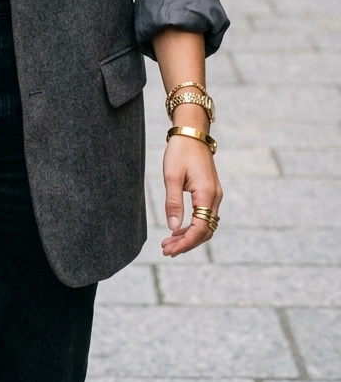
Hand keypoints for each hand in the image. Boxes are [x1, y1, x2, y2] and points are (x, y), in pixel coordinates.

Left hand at [161, 136, 222, 255]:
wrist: (192, 132)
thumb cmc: (180, 151)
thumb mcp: (171, 176)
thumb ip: (173, 202)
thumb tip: (173, 227)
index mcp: (206, 194)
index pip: (200, 229)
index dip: (185, 243)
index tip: (169, 249)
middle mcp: (215, 197)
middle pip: (205, 231)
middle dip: (186, 243)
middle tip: (166, 250)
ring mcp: (214, 195)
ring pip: (206, 225)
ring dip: (189, 236)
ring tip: (168, 242)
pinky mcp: (210, 192)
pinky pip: (205, 216)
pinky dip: (192, 226)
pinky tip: (178, 229)